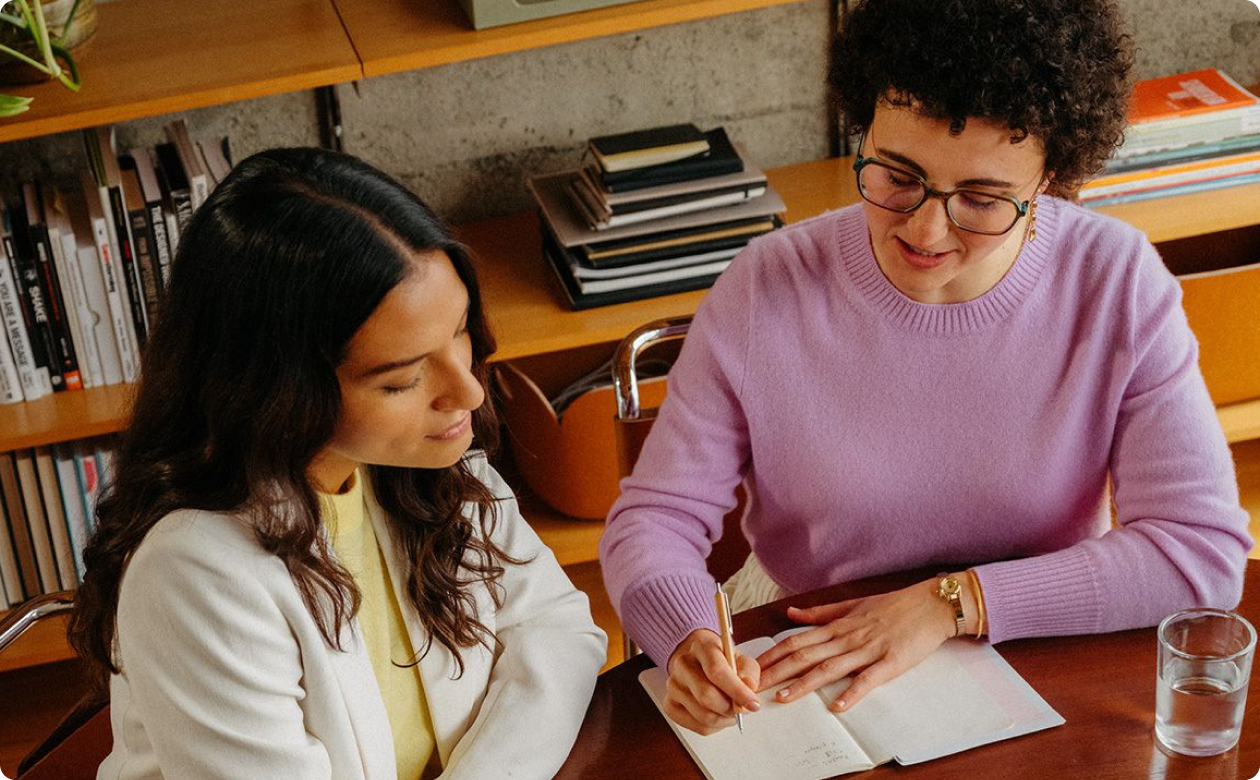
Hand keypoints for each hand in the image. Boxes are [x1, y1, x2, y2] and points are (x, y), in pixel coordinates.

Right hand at [663, 629, 761, 734]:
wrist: (697, 661)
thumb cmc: (722, 661)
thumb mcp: (741, 659)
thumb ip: (749, 672)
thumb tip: (749, 688)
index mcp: (701, 646)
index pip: (716, 672)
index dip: (737, 691)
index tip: (753, 704)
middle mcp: (683, 664)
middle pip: (707, 697)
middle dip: (731, 708)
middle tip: (743, 709)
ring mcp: (673, 686)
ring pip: (704, 716)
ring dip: (725, 719)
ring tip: (731, 710)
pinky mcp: (670, 705)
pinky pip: (698, 727)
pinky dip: (715, 727)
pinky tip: (718, 714)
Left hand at [754, 580, 956, 711]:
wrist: (930, 605)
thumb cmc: (893, 606)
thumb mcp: (852, 605)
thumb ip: (820, 613)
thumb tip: (791, 613)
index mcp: (837, 626)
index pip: (796, 642)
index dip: (772, 656)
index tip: (751, 668)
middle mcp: (847, 638)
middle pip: (804, 656)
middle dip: (776, 673)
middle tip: (752, 687)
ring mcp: (868, 650)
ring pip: (829, 668)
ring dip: (803, 684)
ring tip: (782, 698)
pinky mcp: (891, 663)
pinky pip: (868, 679)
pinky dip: (852, 693)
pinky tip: (838, 706)